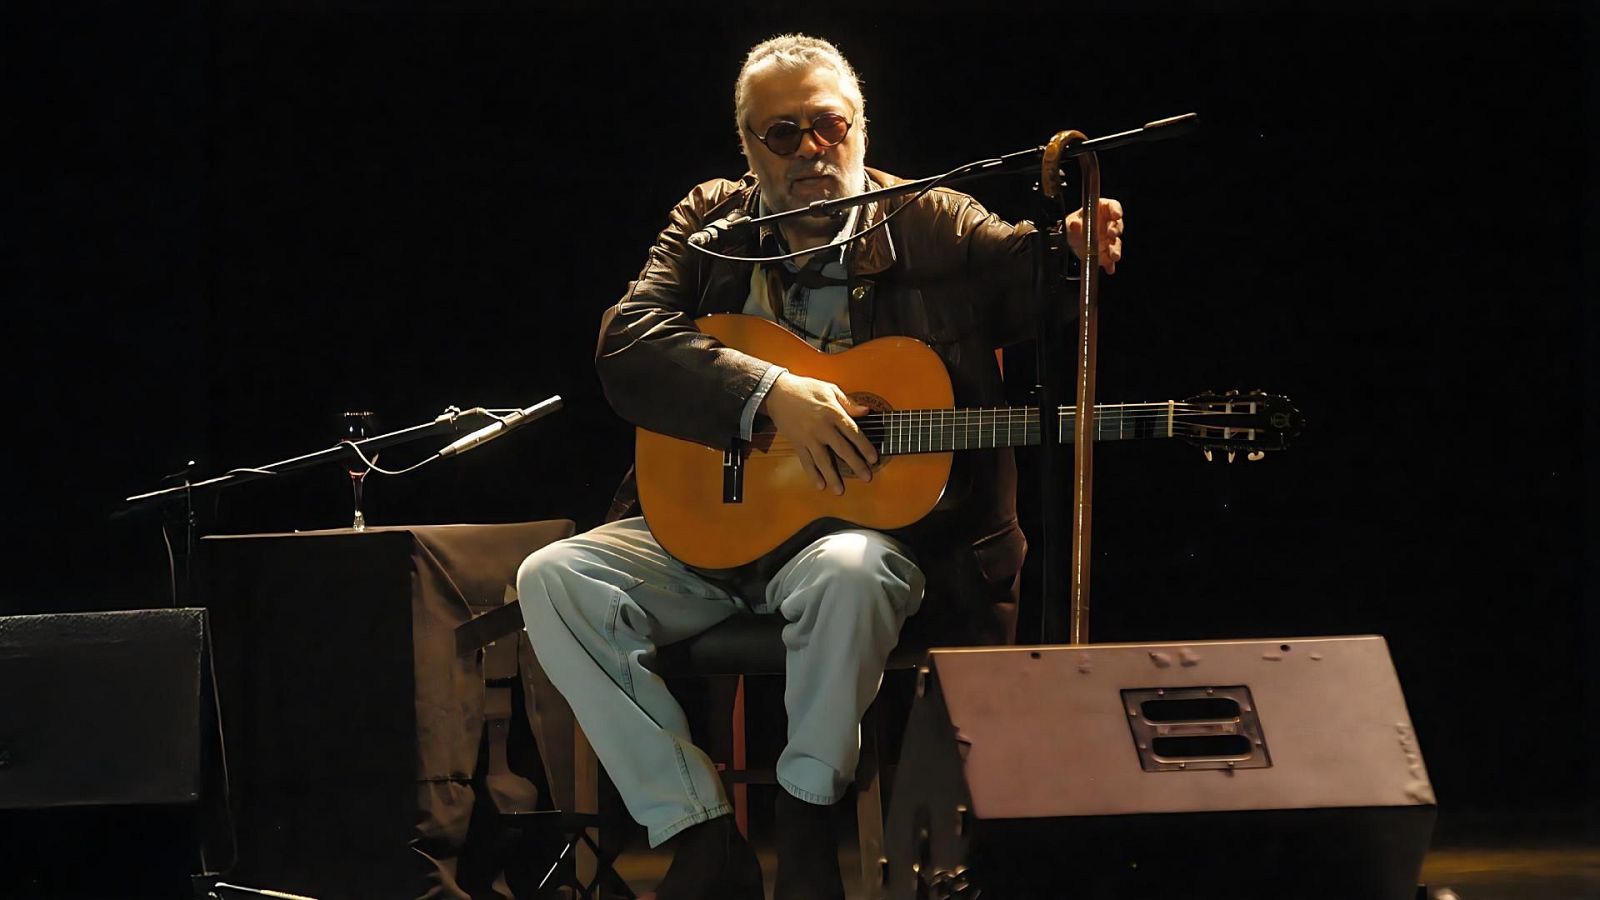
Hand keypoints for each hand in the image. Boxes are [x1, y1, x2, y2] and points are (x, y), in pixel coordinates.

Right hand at [759, 373, 877, 494]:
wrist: (777, 393)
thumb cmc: (806, 389)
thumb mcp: (829, 389)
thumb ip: (848, 403)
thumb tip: (866, 411)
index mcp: (832, 412)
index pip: (853, 432)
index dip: (865, 447)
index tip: (874, 459)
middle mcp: (822, 427)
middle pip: (842, 449)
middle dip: (855, 465)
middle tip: (866, 478)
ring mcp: (808, 437)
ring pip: (823, 460)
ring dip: (833, 476)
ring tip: (840, 490)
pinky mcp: (797, 443)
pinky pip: (806, 461)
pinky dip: (813, 474)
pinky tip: (820, 485)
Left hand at [1065, 197, 1124, 273]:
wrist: (1071, 241)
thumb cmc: (1074, 226)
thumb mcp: (1070, 223)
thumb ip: (1073, 223)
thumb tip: (1074, 224)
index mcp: (1101, 210)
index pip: (1112, 206)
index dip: (1116, 210)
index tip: (1116, 215)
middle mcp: (1108, 224)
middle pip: (1117, 225)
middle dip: (1116, 230)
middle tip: (1111, 234)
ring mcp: (1109, 239)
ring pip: (1116, 243)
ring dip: (1116, 249)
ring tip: (1114, 255)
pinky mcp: (1107, 252)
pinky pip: (1110, 259)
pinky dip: (1110, 264)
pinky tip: (1109, 267)